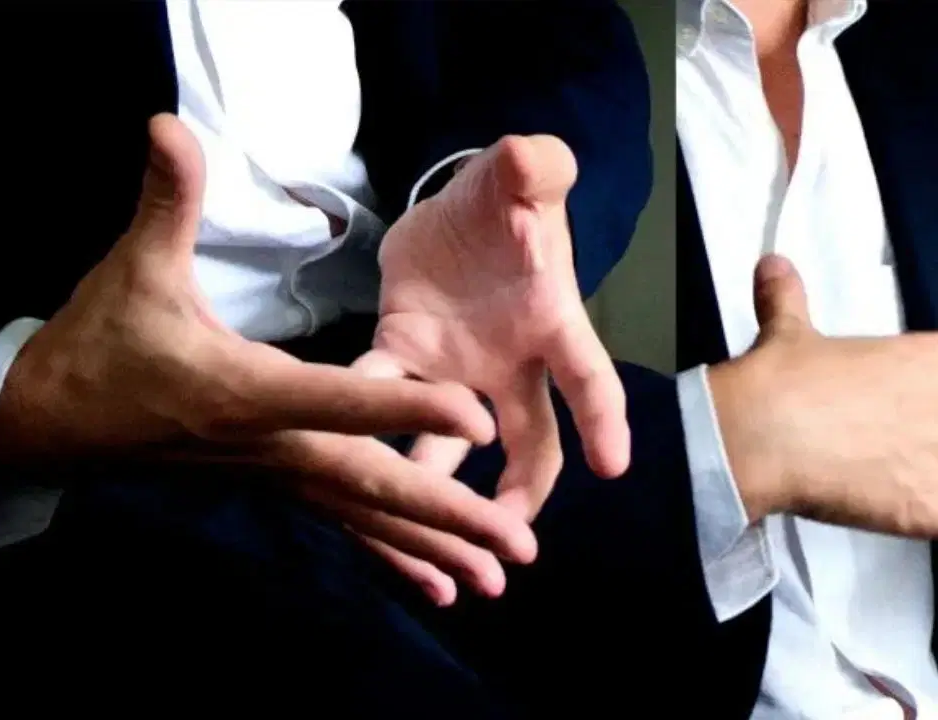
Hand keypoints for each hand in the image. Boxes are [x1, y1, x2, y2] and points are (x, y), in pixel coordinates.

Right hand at [0, 114, 534, 604]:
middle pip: (372, 486)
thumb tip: (166, 124)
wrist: (51, 423)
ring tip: (492, 583)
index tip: (481, 419)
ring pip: (362, 517)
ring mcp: (271, 475)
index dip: (411, 408)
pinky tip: (430, 581)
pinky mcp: (267, 484)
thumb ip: (165, 201)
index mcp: (248, 393)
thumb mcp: (133, 270)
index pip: (341, 401)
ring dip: (430, 547)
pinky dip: (388, 550)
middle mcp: (271, 447)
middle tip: (520, 553)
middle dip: (449, 516)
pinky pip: (339, 522)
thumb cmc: (99, 346)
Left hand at [365, 136, 627, 519]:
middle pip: (528, 441)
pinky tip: (340, 456)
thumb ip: (537, 169)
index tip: (613, 467)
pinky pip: (379, 394)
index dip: (603, 419)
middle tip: (504, 537)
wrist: (452, 215)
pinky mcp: (399, 357)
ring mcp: (453, 370)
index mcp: (551, 323)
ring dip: (434, 482)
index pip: (586, 375)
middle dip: (520, 490)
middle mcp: (507, 363)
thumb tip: (537, 160)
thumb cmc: (503, 204)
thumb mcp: (522, 178)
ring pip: (448, 441)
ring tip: (413, 527)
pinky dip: (363, 421)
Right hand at [710, 254, 937, 534]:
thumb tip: (772, 266)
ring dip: (931, 472)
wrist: (751, 437)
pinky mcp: (931, 507)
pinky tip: (907, 513)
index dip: (927, 399)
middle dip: (928, 434)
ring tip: (901, 478)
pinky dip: (929, 514)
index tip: (912, 411)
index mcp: (926, 358)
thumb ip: (787, 298)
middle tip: (900, 449)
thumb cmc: (776, 383)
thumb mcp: (786, 332)